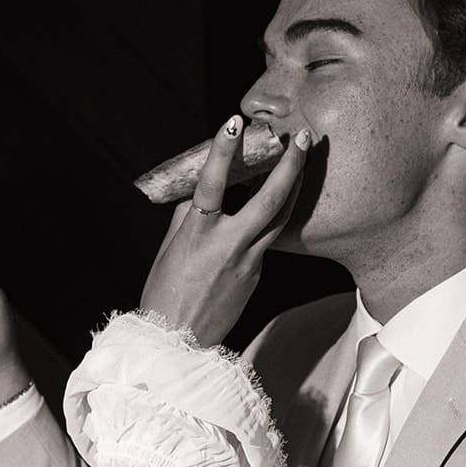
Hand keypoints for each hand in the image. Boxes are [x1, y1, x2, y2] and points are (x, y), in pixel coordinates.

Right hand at [139, 117, 312, 346]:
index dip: (223, 151)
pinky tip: (272, 201)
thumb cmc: (163, 296)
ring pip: (280, 218)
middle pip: (270, 200)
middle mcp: (228, 247)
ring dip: (293, 185)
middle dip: (289, 164)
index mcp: (198, 237)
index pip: (214, 185)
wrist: (177, 344)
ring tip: (301, 159)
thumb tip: (200, 191)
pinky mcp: (256, 276)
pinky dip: (271, 215)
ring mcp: (248, 263)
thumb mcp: (168, 250)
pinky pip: (267, 239)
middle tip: (302, 136)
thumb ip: (186, 217)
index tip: (234, 122)